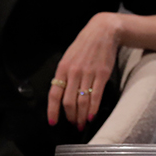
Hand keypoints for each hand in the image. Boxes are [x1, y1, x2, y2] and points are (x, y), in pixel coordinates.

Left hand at [47, 12, 123, 130]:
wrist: (103, 31)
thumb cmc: (84, 45)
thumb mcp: (68, 57)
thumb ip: (64, 74)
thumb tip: (61, 94)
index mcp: (62, 68)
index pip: (54, 94)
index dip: (52, 111)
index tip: (53, 122)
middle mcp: (74, 72)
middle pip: (69, 101)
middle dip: (70, 116)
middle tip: (73, 124)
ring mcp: (88, 74)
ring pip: (82, 101)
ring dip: (81, 116)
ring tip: (82, 124)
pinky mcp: (102, 74)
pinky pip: (96, 95)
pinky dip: (93, 108)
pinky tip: (91, 116)